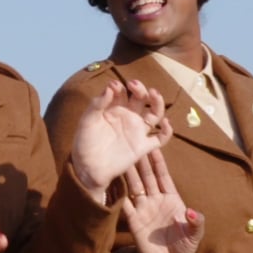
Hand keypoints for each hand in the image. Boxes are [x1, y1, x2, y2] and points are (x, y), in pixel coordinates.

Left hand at [69, 80, 172, 202]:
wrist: (88, 168)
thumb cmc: (84, 143)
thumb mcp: (87, 121)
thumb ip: (97, 104)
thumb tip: (110, 87)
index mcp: (113, 109)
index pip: (121, 93)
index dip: (119, 87)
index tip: (114, 86)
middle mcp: (127, 117)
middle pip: (140, 98)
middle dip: (139, 89)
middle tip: (133, 84)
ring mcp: (136, 131)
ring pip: (154, 114)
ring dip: (158, 102)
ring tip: (154, 93)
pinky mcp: (143, 146)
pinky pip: (160, 138)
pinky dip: (167, 131)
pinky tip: (165, 122)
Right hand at [122, 149, 202, 252]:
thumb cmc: (183, 248)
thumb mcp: (194, 236)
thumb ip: (196, 223)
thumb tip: (192, 212)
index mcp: (172, 200)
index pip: (163, 177)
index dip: (159, 162)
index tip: (154, 146)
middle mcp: (155, 200)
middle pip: (147, 177)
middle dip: (141, 161)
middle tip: (134, 144)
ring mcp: (143, 209)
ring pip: (134, 186)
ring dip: (128, 173)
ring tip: (121, 157)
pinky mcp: (132, 220)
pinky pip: (124, 204)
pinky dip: (118, 193)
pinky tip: (112, 181)